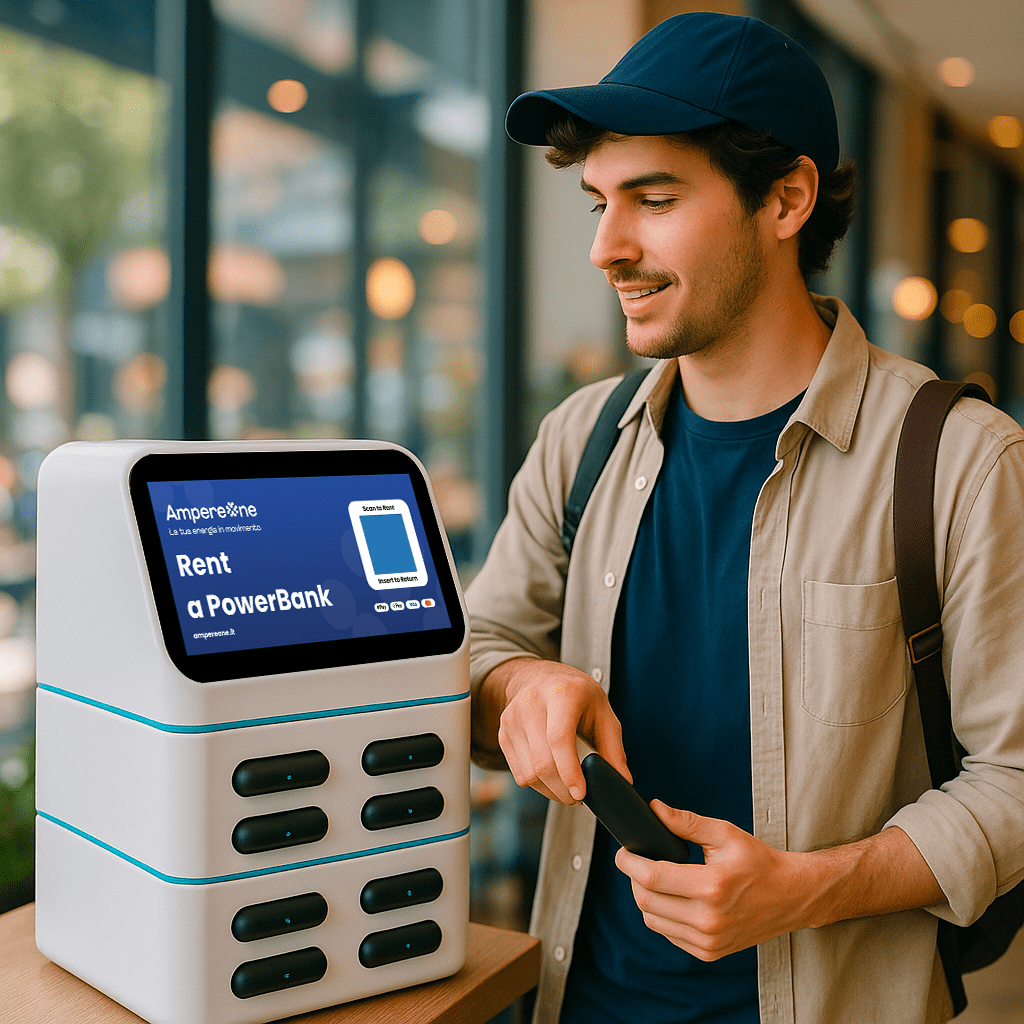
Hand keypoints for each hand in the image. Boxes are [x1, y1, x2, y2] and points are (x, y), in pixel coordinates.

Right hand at [495, 658, 629, 804]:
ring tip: (567, 788)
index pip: (559, 738)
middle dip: (563, 790)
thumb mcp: (603, 712)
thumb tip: (622, 780)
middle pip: (542, 762)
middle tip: (579, 797)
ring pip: (529, 774)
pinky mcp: (503, 733)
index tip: (581, 793)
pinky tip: (552, 778)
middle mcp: (531, 703)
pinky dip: (538, 785)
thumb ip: (613, 747)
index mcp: (561, 693)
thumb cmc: (577, 696)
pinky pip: (519, 774)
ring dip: (551, 791)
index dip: (570, 771)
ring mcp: (512, 718)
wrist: (542, 678)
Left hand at [614, 801, 808, 960]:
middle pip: (646, 901)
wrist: (790, 896)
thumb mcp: (725, 834)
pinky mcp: (709, 952)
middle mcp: (708, 919)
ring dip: (645, 898)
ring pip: (652, 921)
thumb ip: (686, 823)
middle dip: (633, 878)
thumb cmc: (758, 861)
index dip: (629, 862)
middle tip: (637, 861)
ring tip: (655, 878)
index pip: (652, 877)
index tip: (623, 851)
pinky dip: (663, 915)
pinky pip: (668, 934)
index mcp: (711, 886)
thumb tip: (654, 809)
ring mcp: (709, 940)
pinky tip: (673, 898)